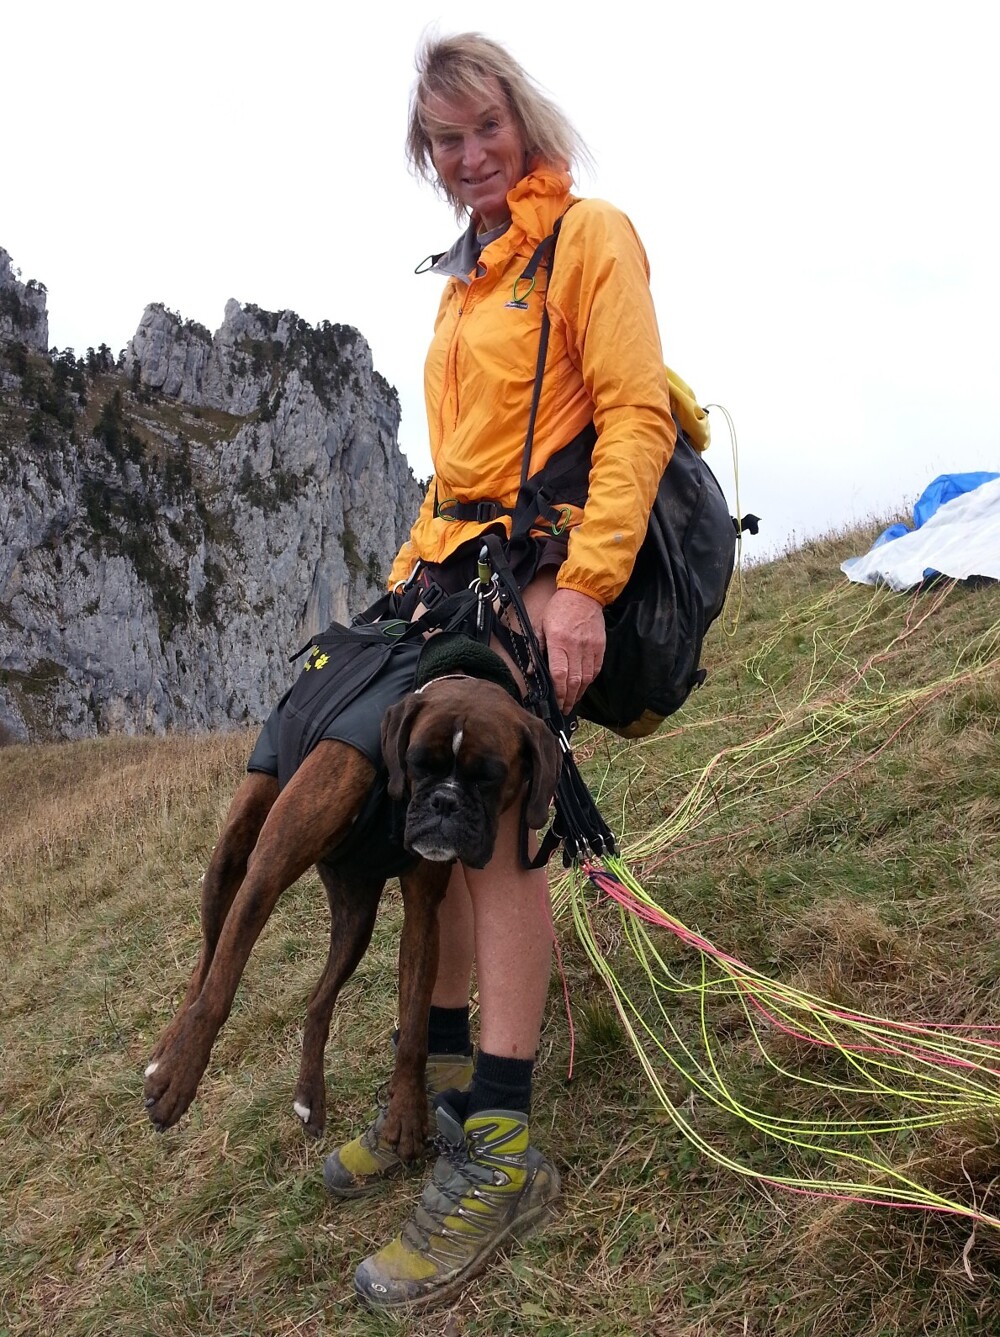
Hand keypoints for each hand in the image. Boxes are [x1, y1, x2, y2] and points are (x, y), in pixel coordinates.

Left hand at [536, 588, 605, 714]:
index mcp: (559, 642)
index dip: (558, 693)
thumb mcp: (541, 625)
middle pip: (574, 681)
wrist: (584, 593)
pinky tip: (582, 688)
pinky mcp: (600, 647)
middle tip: (563, 709)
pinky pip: (595, 670)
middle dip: (568, 699)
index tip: (555, 703)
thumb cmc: (559, 609)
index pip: (559, 674)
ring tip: (571, 702)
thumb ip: (536, 648)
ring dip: (578, 693)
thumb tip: (530, 670)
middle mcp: (576, 647)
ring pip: (586, 678)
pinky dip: (589, 682)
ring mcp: (590, 648)